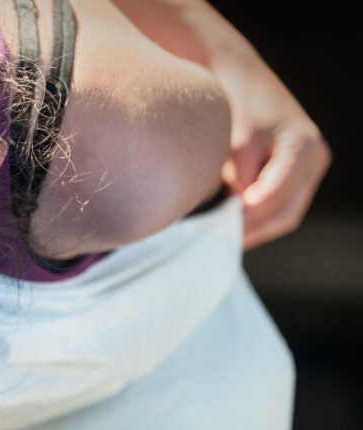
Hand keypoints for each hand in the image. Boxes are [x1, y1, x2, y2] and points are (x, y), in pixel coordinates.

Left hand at [219, 60, 330, 249]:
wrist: (242, 81)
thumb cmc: (237, 107)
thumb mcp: (237, 141)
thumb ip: (242, 176)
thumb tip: (242, 210)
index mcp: (302, 146)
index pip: (280, 191)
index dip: (256, 210)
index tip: (232, 222)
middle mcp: (314, 159)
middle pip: (287, 211)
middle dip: (255, 228)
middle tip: (224, 242)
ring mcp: (308, 170)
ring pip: (285, 213)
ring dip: (256, 227)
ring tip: (225, 238)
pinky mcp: (295, 176)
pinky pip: (280, 206)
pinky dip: (258, 218)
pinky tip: (233, 226)